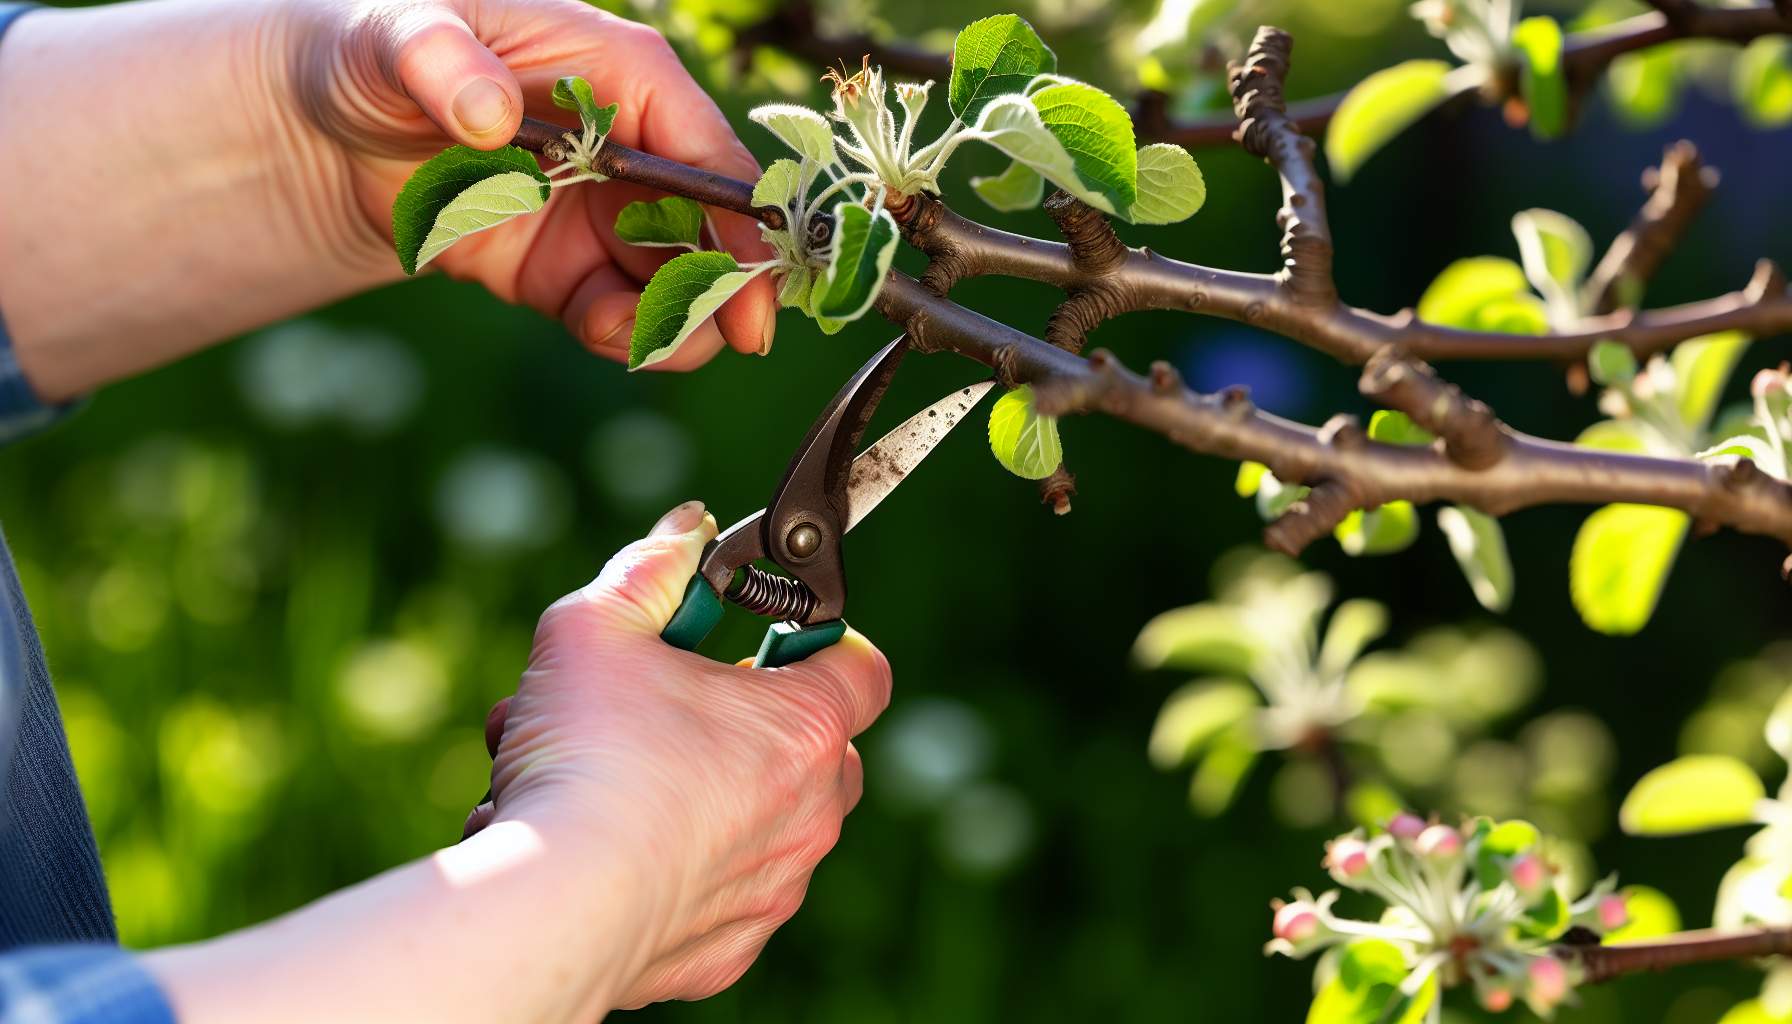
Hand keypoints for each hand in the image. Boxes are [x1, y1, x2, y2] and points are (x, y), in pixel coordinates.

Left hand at [284, 0, 775, 367]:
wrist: (325, 128)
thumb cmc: (374, 48)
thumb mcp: (393, 33)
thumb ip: (437, 61)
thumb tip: (487, 112)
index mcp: (624, 75)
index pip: (711, 154)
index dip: (741, 221)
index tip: (753, 283)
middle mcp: (635, 147)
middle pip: (717, 230)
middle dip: (727, 289)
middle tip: (724, 336)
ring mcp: (606, 216)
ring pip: (681, 285)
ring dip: (671, 323)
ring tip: (615, 334)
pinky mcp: (569, 274)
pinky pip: (623, 317)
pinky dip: (624, 338)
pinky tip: (597, 334)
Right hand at [471, 500, 891, 1005]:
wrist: (553, 903)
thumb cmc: (587, 757)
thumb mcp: (596, 626)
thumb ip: (649, 567)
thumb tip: (686, 528)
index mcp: (804, 725)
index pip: (861, 663)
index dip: (818, 636)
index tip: (764, 633)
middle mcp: (811, 811)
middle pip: (811, 747)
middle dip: (741, 721)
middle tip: (662, 707)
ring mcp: (775, 887)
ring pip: (753, 822)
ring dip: (690, 791)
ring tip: (590, 774)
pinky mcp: (730, 949)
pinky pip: (714, 892)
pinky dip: (667, 866)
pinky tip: (592, 845)